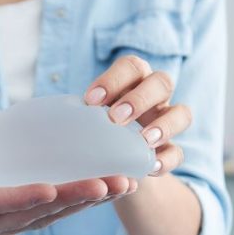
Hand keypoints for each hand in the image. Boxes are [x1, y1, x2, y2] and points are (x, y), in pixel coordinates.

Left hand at [83, 55, 192, 175]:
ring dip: (164, 125)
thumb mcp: (84, 119)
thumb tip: (51, 119)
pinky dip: (167, 159)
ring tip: (144, 141)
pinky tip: (151, 167)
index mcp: (132, 81)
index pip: (131, 67)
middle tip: (116, 118)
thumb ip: (78, 115)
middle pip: (162, 82)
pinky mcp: (171, 151)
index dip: (114, 79)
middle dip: (140, 98)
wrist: (109, 164)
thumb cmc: (92, 130)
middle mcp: (155, 97)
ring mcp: (166, 123)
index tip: (91, 100)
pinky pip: (179, 152)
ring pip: (182, 113)